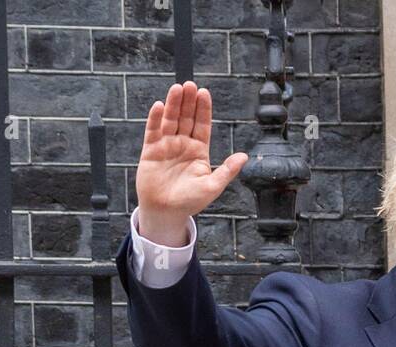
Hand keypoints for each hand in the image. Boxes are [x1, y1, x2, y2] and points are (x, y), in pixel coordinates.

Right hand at [135, 81, 248, 242]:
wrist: (165, 213)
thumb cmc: (189, 202)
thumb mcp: (212, 186)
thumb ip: (227, 170)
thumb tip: (244, 157)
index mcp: (198, 151)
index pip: (202, 125)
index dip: (203, 109)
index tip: (204, 93)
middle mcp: (183, 145)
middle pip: (186, 118)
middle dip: (188, 102)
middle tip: (190, 85)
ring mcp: (166, 146)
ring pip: (170, 120)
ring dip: (173, 104)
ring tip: (177, 89)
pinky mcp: (150, 151)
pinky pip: (152, 131)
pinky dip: (155, 119)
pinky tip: (159, 106)